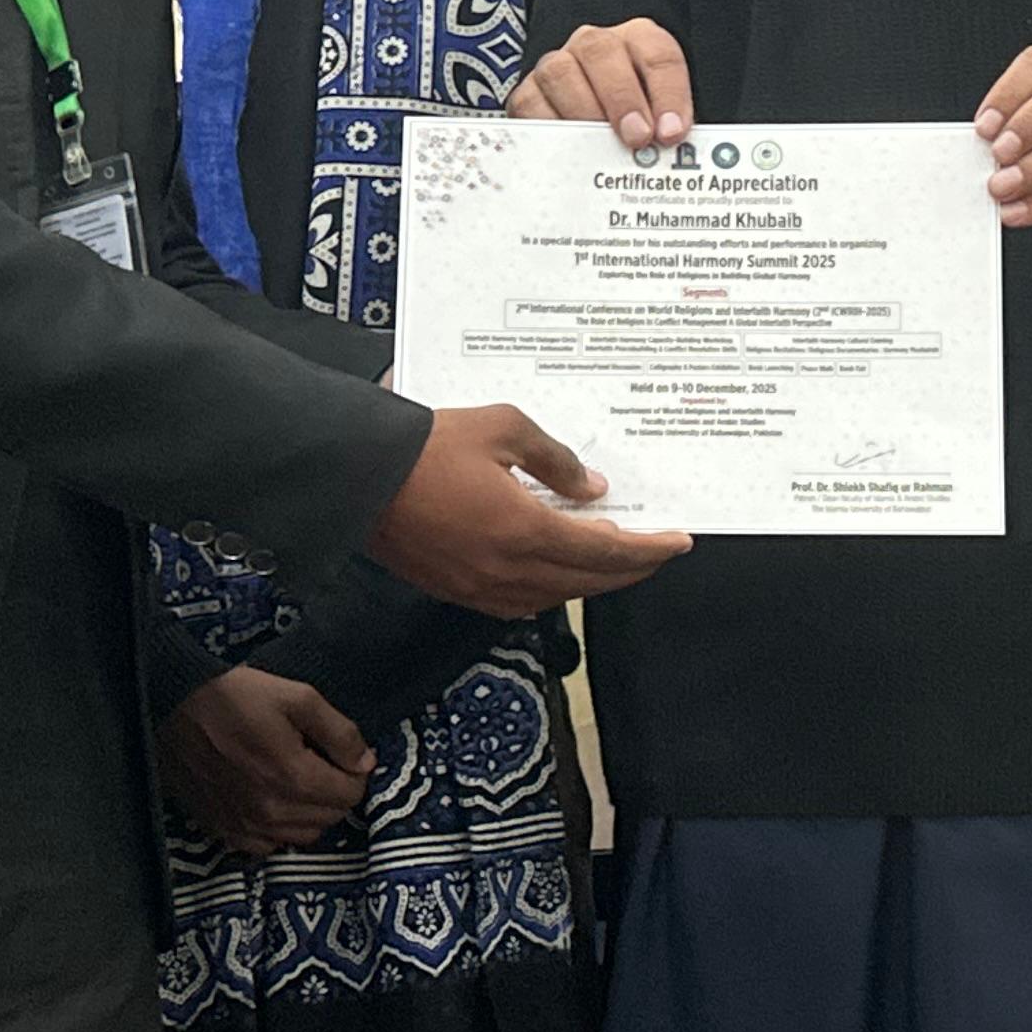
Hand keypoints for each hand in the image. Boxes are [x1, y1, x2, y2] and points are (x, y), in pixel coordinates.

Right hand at [161, 666, 372, 857]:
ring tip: (295, 779)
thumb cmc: (236, 697)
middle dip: (334, 791)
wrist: (174, 707)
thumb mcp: (298, 698)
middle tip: (317, 762)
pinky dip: (278, 829)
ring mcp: (246, 826)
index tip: (340, 755)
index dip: (354, 772)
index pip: (351, 794)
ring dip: (310, 812)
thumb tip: (365, 763)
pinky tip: (270, 799)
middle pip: (330, 817)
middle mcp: (272, 811)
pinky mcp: (224, 831)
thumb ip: (340, 733)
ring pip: (303, 835)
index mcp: (294, 777)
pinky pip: (269, 846)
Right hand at [364, 405, 688, 617]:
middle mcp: (506, 570)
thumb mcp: (503, 429)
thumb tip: (591, 489)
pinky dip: (550, 589)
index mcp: (524, 531)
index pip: (607, 552)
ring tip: (612, 557)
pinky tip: (557, 571)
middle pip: (589, 582)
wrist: (355, 476)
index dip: (649, 550)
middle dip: (630, 569)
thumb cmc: (422, 447)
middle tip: (656, 552)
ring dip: (591, 580)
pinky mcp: (456, 592)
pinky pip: (519, 603)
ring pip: (556, 596)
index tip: (677, 542)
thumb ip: (555, 460)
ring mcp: (479, 588)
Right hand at [510, 19, 693, 148]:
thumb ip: (667, 130)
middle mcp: (596, 45)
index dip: (669, 92)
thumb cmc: (640, 120)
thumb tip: (675, 154)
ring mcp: (558, 64)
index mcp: (639, 41)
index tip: (673, 132)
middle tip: (637, 137)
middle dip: (622, 97)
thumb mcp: (661, 119)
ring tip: (602, 147)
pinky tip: (569, 151)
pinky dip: (550, 127)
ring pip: (560, 72)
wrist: (601, 125)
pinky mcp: (530, 92)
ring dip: (584, 111)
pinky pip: (531, 103)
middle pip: (602, 51)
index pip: (658, 54)